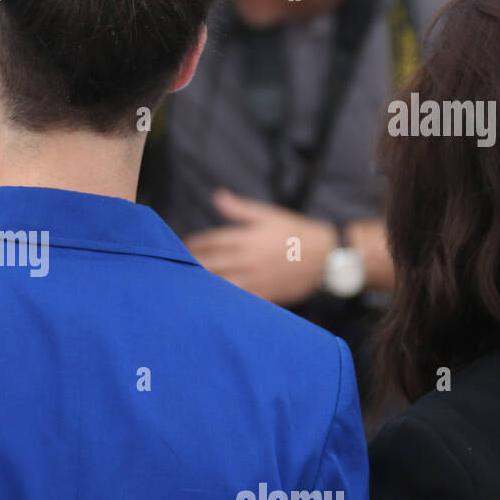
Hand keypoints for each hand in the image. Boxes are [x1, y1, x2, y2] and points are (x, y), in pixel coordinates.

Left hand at [184, 189, 337, 305]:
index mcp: (246, 238)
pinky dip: (222, 301)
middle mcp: (247, 261)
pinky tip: (210, 302)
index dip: (193, 244)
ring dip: (201, 284)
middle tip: (174, 267)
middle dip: (190, 265)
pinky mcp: (263, 296)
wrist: (326, 257)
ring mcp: (255, 280)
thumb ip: (239, 209)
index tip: (181, 246)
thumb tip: (217, 196)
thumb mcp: (268, 215)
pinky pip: (237, 301)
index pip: (209, 242)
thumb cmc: (295, 232)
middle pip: (209, 264)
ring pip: (218, 285)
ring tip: (184, 285)